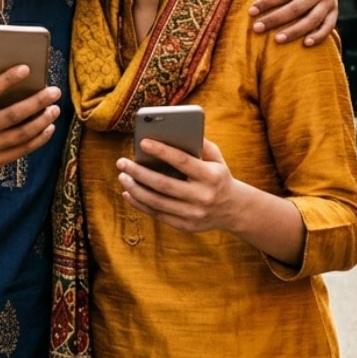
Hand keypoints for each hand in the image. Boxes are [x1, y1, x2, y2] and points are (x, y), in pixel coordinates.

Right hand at [0, 67, 59, 180]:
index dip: (8, 79)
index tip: (26, 68)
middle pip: (12, 114)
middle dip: (37, 101)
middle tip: (54, 91)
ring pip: (21, 134)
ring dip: (42, 121)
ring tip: (55, 108)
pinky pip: (21, 150)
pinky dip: (38, 139)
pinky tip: (49, 128)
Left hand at [117, 138, 240, 234]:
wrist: (234, 209)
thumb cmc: (218, 176)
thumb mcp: (216, 158)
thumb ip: (199, 143)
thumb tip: (171, 131)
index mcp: (211, 176)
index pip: (182, 161)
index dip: (161, 151)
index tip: (142, 142)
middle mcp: (202, 197)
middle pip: (163, 184)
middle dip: (139, 172)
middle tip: (122, 162)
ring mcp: (194, 214)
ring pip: (157, 202)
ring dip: (135, 188)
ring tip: (122, 176)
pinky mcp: (186, 226)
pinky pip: (158, 214)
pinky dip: (140, 204)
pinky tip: (128, 193)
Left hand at [251, 0, 337, 46]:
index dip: (267, 2)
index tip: (251, 12)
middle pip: (296, 8)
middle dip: (275, 19)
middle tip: (257, 28)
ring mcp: (330, 1)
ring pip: (312, 20)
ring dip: (294, 32)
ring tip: (276, 40)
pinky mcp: (334, 11)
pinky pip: (328, 26)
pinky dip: (318, 36)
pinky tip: (305, 44)